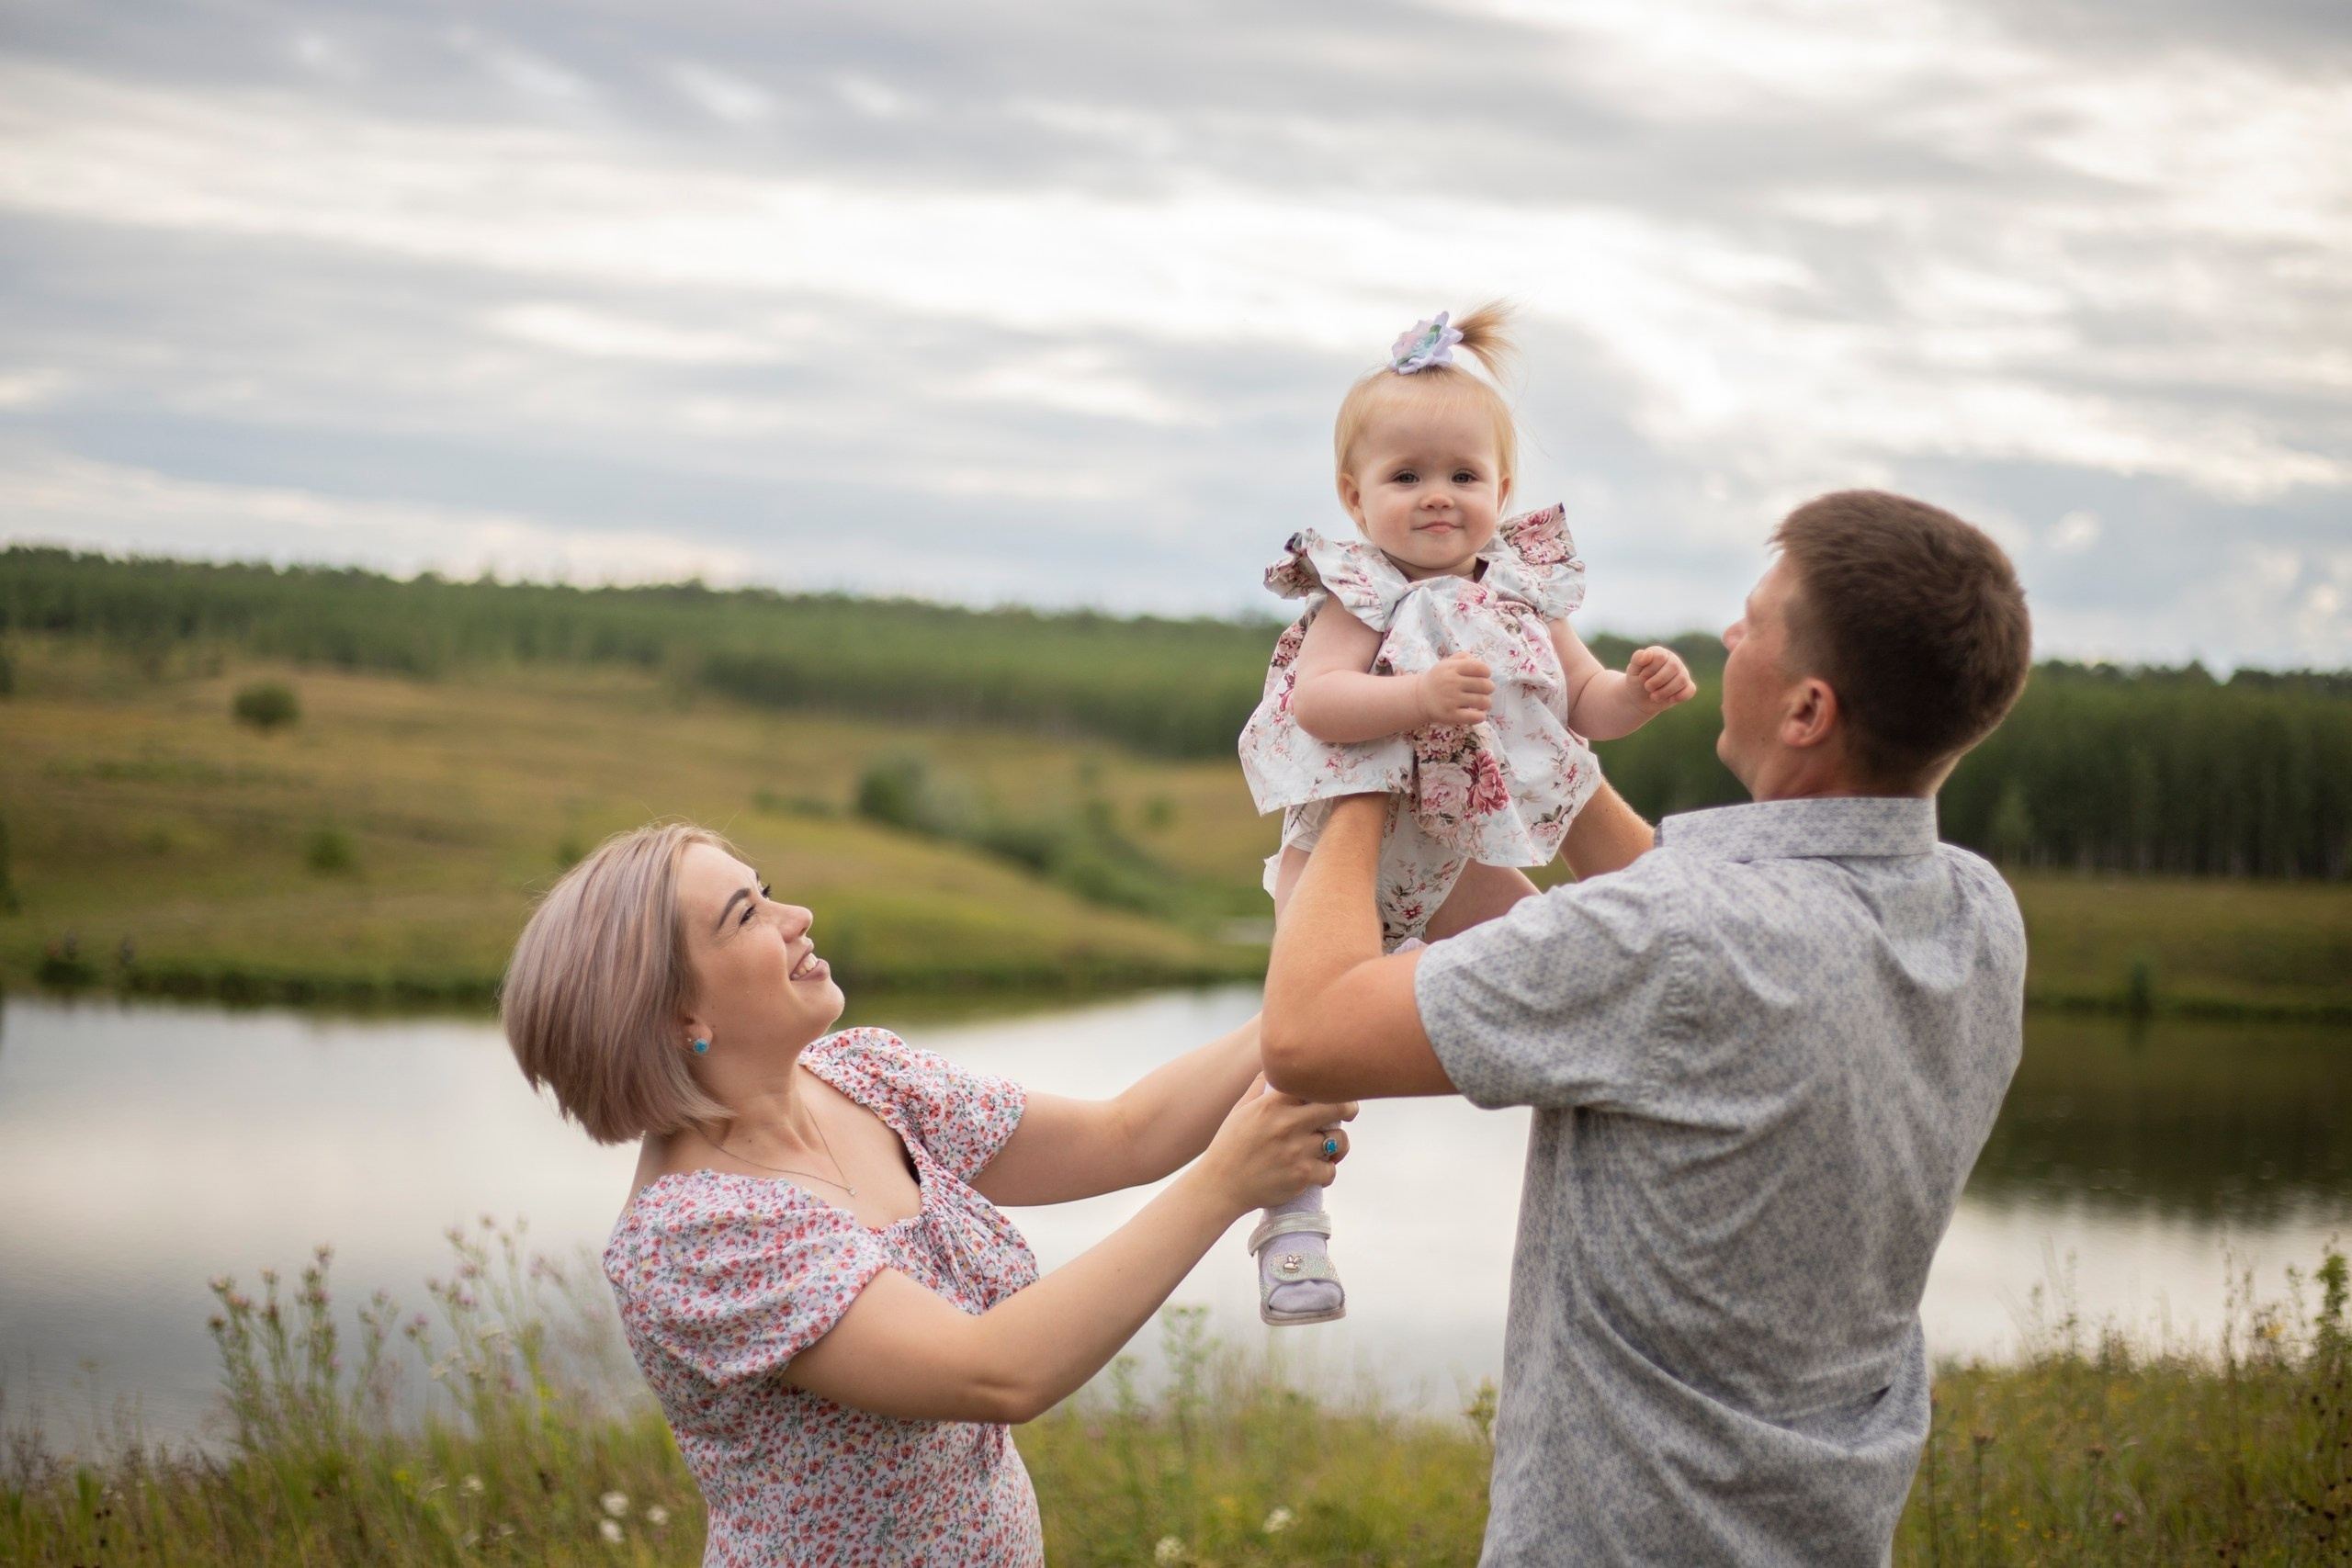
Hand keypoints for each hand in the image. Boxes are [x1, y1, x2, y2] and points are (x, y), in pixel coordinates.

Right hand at [1196, 1075, 1357, 1212]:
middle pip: (1337, 1106)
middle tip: (1349, 1112)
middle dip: (1349, 1108)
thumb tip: (1272, 1066)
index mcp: (1272, 1104)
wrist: (1220, 1186)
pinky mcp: (1302, 1176)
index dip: (1329, 1086)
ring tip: (1328, 1149)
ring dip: (1337, 1145)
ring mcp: (1297, 1151)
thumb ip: (1259, 1088)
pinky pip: (1331, 1170)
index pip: (1314, 1084)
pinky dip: (1326, 1172)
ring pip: (1339, 1140)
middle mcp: (1287, 1124)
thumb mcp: (1240, 1110)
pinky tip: (1317, 1171)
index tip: (1334, 1090)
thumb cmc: (1229, 1146)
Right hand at [1416, 655, 1494, 726]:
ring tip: (1482, 703)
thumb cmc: (1437, 680)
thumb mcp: (1445, 664)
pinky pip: (1475, 717)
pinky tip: (1478, 714)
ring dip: (1486, 703)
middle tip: (1485, 691)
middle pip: (1485, 685)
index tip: (1485, 676)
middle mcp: (1452, 683)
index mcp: (1452, 668)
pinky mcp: (1450, 715)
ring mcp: (1451, 700)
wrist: (1419, 698)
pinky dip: (1481, 716)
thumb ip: (1461, 658)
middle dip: (1489, 688)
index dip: (1487, 672)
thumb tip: (1476, 660)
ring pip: (1483, 701)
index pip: (1479, 667)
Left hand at [1625, 647, 1695, 712]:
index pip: (1661, 657)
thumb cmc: (1636, 681)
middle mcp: (1674, 661)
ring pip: (1682, 679)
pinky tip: (1669, 699)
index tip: (1641, 678)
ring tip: (1654, 696)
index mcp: (1660, 653)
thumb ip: (1637, 659)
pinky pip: (1690, 690)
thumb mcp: (1633, 671)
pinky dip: (1679, 696)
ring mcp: (1682, 673)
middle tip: (1647, 687)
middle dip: (1658, 680)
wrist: (1639, 699)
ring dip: (1665, 691)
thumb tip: (1648, 653)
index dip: (1650, 669)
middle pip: (1674, 667)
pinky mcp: (1686, 687)